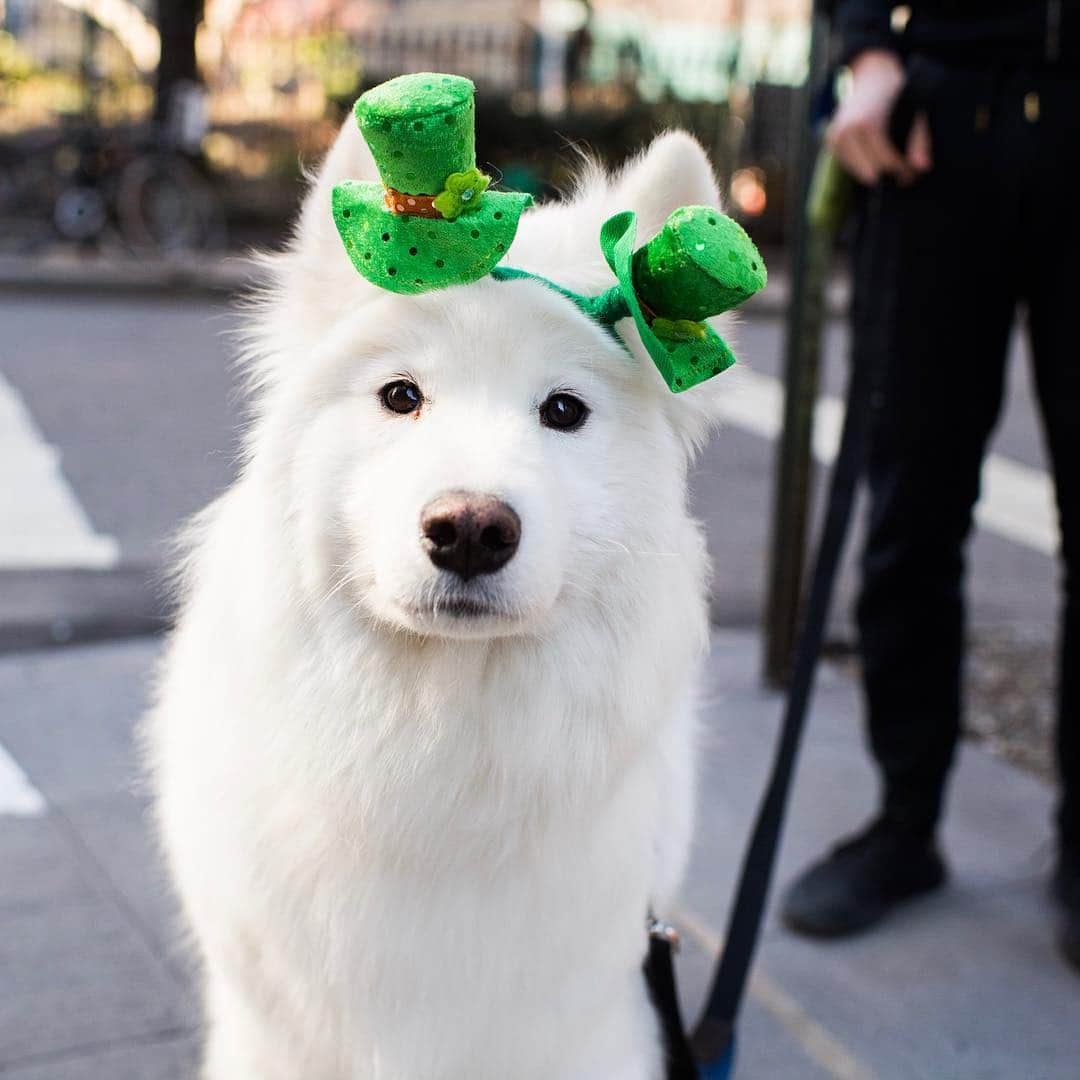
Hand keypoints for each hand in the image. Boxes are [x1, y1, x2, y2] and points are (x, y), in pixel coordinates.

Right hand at [827, 49, 931, 185]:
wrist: (872, 77)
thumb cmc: (897, 94)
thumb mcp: (914, 111)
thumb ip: (920, 140)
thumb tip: (923, 168)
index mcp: (867, 123)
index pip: (886, 161)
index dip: (903, 170)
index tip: (915, 172)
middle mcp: (846, 131)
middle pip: (872, 172)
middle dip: (891, 174)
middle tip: (907, 173)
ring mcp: (835, 137)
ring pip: (861, 173)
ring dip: (879, 171)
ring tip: (895, 164)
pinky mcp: (831, 141)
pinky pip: (852, 166)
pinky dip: (866, 164)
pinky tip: (877, 153)